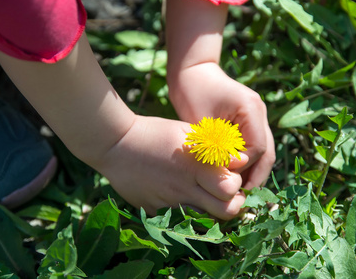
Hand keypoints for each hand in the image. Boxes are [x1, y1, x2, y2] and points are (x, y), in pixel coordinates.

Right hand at [93, 114, 248, 219]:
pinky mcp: (156, 211)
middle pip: (225, 211)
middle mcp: (185, 187)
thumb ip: (214, 148)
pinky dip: (190, 215)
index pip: (231, 188)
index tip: (231, 176)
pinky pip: (180, 221)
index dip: (236, 184)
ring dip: (212, 212)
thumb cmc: (155, 133)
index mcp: (195, 165)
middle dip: (233, 204)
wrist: (116, 144)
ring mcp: (169, 202)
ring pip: (205, 222)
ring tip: (209, 198)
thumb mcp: (187, 132)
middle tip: (228, 194)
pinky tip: (186, 200)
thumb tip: (240, 160)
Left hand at [168, 62, 275, 189]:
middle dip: (256, 175)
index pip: (257, 147)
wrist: (192, 71)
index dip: (244, 165)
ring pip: (264, 151)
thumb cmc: (192, 92)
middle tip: (242, 195)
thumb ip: (217, 145)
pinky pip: (254, 146)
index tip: (228, 177)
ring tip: (240, 190)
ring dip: (254, 171)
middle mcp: (259, 112)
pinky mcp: (249, 122)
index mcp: (251, 108)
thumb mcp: (202, 122)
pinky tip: (236, 176)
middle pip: (267, 151)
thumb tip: (232, 170)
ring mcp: (257, 116)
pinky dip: (247, 162)